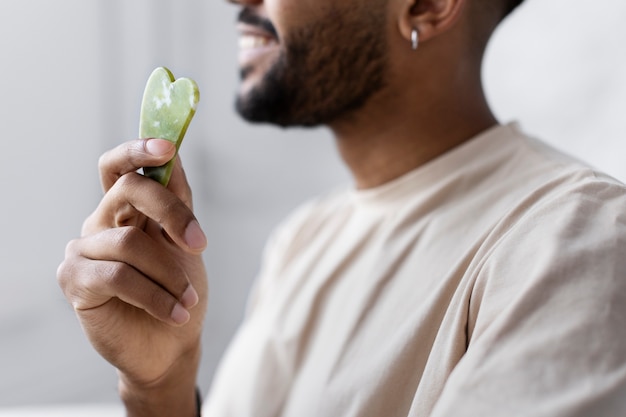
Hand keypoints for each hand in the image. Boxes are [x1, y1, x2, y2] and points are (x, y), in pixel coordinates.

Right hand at [57, 139, 207, 414]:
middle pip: (128, 189)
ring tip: (188, 300)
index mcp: (127, 209)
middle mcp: (102, 222)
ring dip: (170, 274)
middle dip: (170, 211)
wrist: (171, 344)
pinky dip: (155, 295)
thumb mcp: (185, 244)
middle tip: (198, 243)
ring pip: (130, 241)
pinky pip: (118, 276)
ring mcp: (84, 250)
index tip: (167, 147)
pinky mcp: (75, 281)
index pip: (121, 167)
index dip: (139, 150)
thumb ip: (177, 202)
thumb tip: (173, 157)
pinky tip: (175, 312)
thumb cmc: (179, 290)